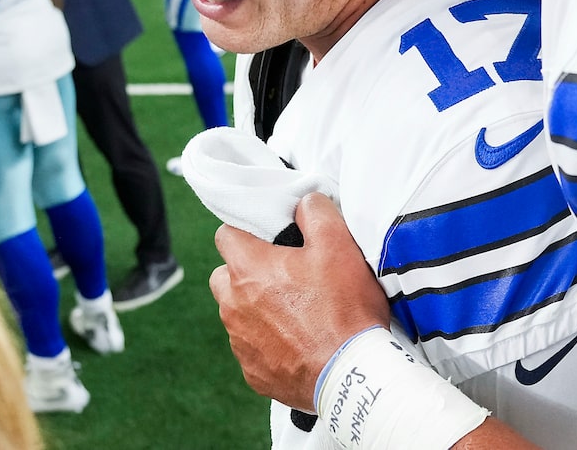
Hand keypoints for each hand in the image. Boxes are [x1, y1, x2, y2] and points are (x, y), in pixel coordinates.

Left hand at [210, 193, 390, 410]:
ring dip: (256, 308)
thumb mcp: (339, 245)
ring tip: (295, 311)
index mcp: (248, 269)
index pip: (225, 235)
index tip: (270, 239)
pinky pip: (251, 347)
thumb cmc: (344, 309)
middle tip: (283, 275)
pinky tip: (297, 341)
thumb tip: (304, 203)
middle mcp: (233, 305)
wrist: (352, 374)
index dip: (248, 232)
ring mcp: (240, 342)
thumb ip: (316, 212)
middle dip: (246, 272)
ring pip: (236, 313)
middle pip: (224, 276)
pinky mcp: (252, 371)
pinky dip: (267, 341)